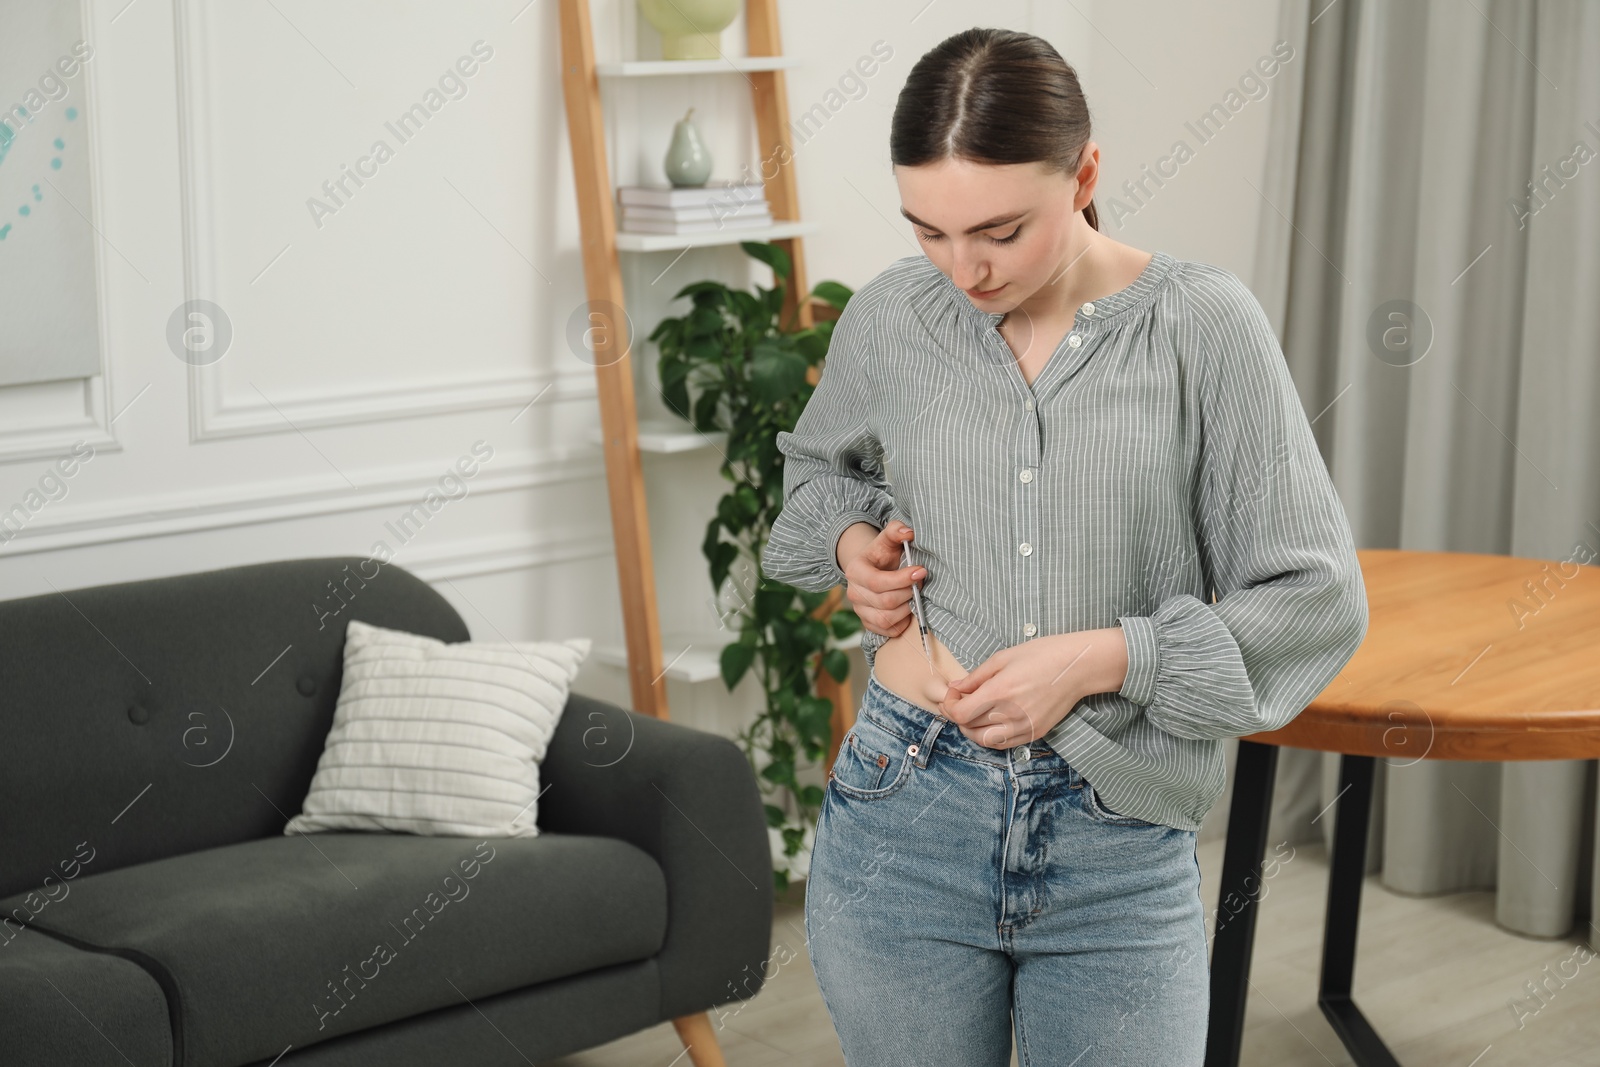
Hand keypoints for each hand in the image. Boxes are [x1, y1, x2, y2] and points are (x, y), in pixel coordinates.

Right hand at [838, 520, 925, 638]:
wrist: (873, 569)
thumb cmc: (883, 554)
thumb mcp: (888, 539)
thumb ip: (896, 530)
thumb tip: (908, 532)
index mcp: (855, 571)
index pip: (878, 582)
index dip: (902, 579)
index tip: (921, 571)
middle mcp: (853, 593)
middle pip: (886, 602)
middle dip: (908, 592)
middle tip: (919, 582)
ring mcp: (860, 611)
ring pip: (887, 619)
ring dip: (907, 608)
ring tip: (913, 595)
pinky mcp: (869, 624)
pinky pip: (889, 631)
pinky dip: (903, 622)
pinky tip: (907, 607)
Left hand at [937, 629, 1128, 749]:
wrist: (1077, 667)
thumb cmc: (1042, 655)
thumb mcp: (1003, 658)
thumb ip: (976, 677)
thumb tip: (955, 687)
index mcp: (1000, 692)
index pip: (960, 714)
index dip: (949, 706)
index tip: (952, 694)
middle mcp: (1011, 714)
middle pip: (969, 728)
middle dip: (957, 715)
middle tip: (959, 701)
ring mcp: (1024, 726)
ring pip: (985, 741)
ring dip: (972, 729)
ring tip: (973, 713)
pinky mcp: (1035, 733)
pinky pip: (1004, 744)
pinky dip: (991, 736)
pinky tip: (990, 721)